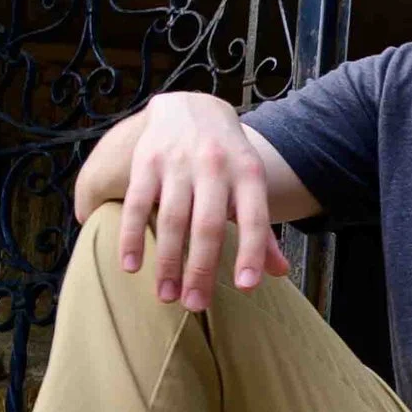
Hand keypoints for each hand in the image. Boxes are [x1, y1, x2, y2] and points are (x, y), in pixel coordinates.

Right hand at [112, 92, 292, 312]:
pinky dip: (131, 237)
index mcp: (248, 173)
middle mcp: (215, 166)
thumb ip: (261, 229)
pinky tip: (131, 267)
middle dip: (201, 269)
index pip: (253, 217)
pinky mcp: (147, 161)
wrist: (191, 106)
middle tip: (195, 305)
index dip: (251, 252)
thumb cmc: (227, 159)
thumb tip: (281, 273)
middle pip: (207, 225)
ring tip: (166, 296)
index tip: (246, 287)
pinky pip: (137, 203)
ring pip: (172, 219)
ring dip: (167, 262)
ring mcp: (178, 162)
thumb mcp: (250, 184)